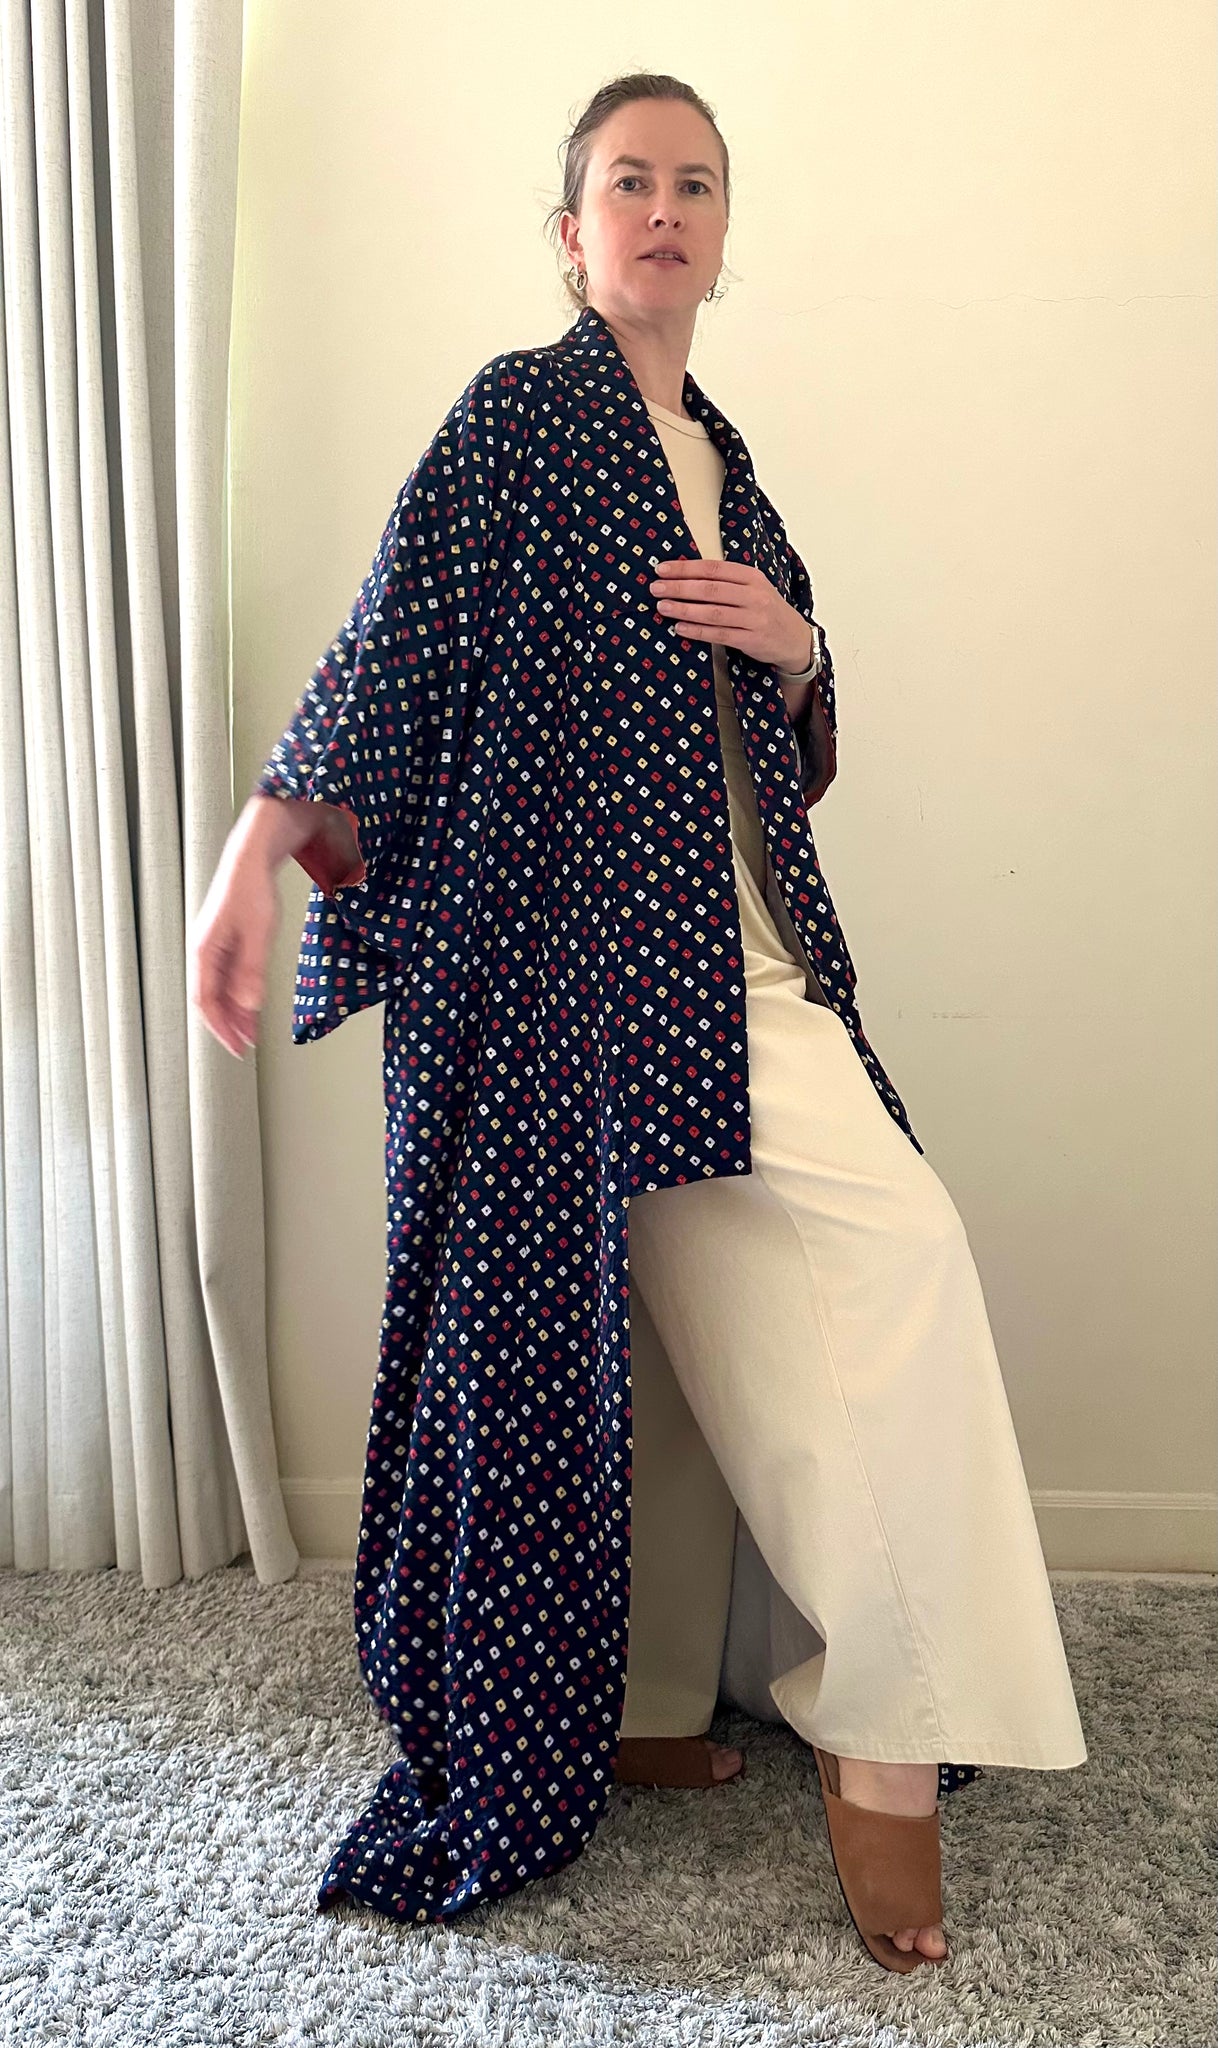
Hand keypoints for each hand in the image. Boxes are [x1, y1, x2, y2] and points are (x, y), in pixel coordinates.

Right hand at [189, 829, 280, 1058]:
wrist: (251, 860)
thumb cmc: (252, 889)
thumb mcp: (258, 933)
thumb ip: (252, 970)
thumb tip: (249, 1005)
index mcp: (204, 951)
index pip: (206, 1001)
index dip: (221, 1027)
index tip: (237, 1047)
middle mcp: (204, 953)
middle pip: (211, 1000)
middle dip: (229, 1025)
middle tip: (246, 1047)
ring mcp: (214, 948)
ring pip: (221, 990)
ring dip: (236, 1013)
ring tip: (252, 1033)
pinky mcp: (226, 943)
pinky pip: (229, 977)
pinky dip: (240, 995)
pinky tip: (253, 1006)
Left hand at [650, 558, 814, 672]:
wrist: (794, 637)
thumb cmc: (764, 609)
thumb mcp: (752, 587)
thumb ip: (725, 581)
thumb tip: (683, 576)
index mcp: (751, 576)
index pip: (713, 568)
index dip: (685, 568)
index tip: (661, 569)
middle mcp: (754, 595)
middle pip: (710, 589)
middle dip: (679, 587)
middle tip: (656, 588)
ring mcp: (754, 618)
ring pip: (713, 612)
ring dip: (684, 609)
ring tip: (662, 607)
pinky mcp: (752, 640)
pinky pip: (719, 634)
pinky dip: (697, 631)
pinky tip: (679, 628)